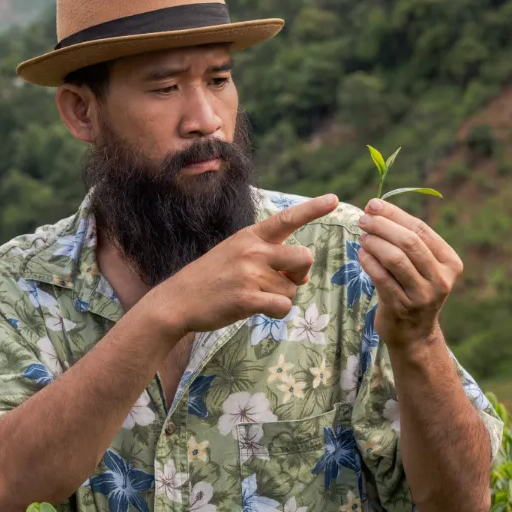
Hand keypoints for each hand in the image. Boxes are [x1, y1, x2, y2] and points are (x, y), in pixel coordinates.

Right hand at [150, 194, 338, 336]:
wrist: (177, 300)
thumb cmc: (210, 278)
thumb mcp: (234, 253)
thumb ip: (268, 258)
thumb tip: (300, 277)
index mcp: (250, 236)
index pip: (287, 218)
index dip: (312, 208)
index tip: (334, 198)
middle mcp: (252, 251)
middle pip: (304, 257)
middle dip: (301, 273)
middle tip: (283, 282)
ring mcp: (250, 274)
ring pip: (292, 289)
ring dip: (280, 297)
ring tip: (253, 296)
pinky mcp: (248, 298)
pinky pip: (283, 307)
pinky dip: (276, 313)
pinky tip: (255, 309)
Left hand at [357, 198, 463, 347]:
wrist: (414, 333)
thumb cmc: (413, 288)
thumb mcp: (421, 265)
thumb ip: (407, 239)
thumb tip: (375, 207)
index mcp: (451, 262)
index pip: (421, 229)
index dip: (395, 214)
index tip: (373, 204)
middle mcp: (441, 278)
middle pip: (409, 242)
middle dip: (382, 226)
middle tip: (363, 219)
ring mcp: (423, 295)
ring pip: (395, 258)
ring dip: (374, 242)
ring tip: (362, 236)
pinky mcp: (402, 307)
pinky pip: (381, 277)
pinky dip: (368, 261)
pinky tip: (360, 254)